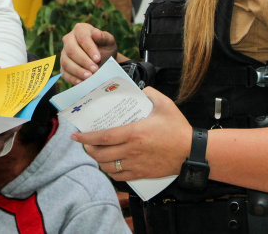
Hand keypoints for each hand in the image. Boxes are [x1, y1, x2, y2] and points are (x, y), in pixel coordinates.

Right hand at [60, 23, 117, 83]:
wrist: (102, 60)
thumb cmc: (105, 48)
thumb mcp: (109, 42)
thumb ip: (104, 37)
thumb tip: (96, 33)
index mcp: (80, 29)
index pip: (82, 37)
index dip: (89, 48)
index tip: (98, 58)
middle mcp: (69, 39)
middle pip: (71, 49)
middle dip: (83, 61)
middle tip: (95, 69)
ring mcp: (64, 53)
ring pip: (66, 62)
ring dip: (78, 70)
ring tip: (89, 77)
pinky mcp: (63, 66)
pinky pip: (64, 73)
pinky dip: (72, 78)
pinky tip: (81, 82)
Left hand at [72, 86, 191, 180]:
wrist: (192, 152)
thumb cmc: (178, 129)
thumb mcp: (165, 105)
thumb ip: (151, 93)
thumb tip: (141, 89)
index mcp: (134, 133)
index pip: (103, 137)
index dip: (86, 137)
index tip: (75, 135)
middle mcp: (132, 150)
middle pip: (101, 154)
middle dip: (89, 149)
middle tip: (86, 143)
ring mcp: (136, 164)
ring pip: (108, 167)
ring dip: (99, 161)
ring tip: (98, 153)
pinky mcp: (142, 174)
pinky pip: (120, 177)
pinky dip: (112, 172)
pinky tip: (111, 165)